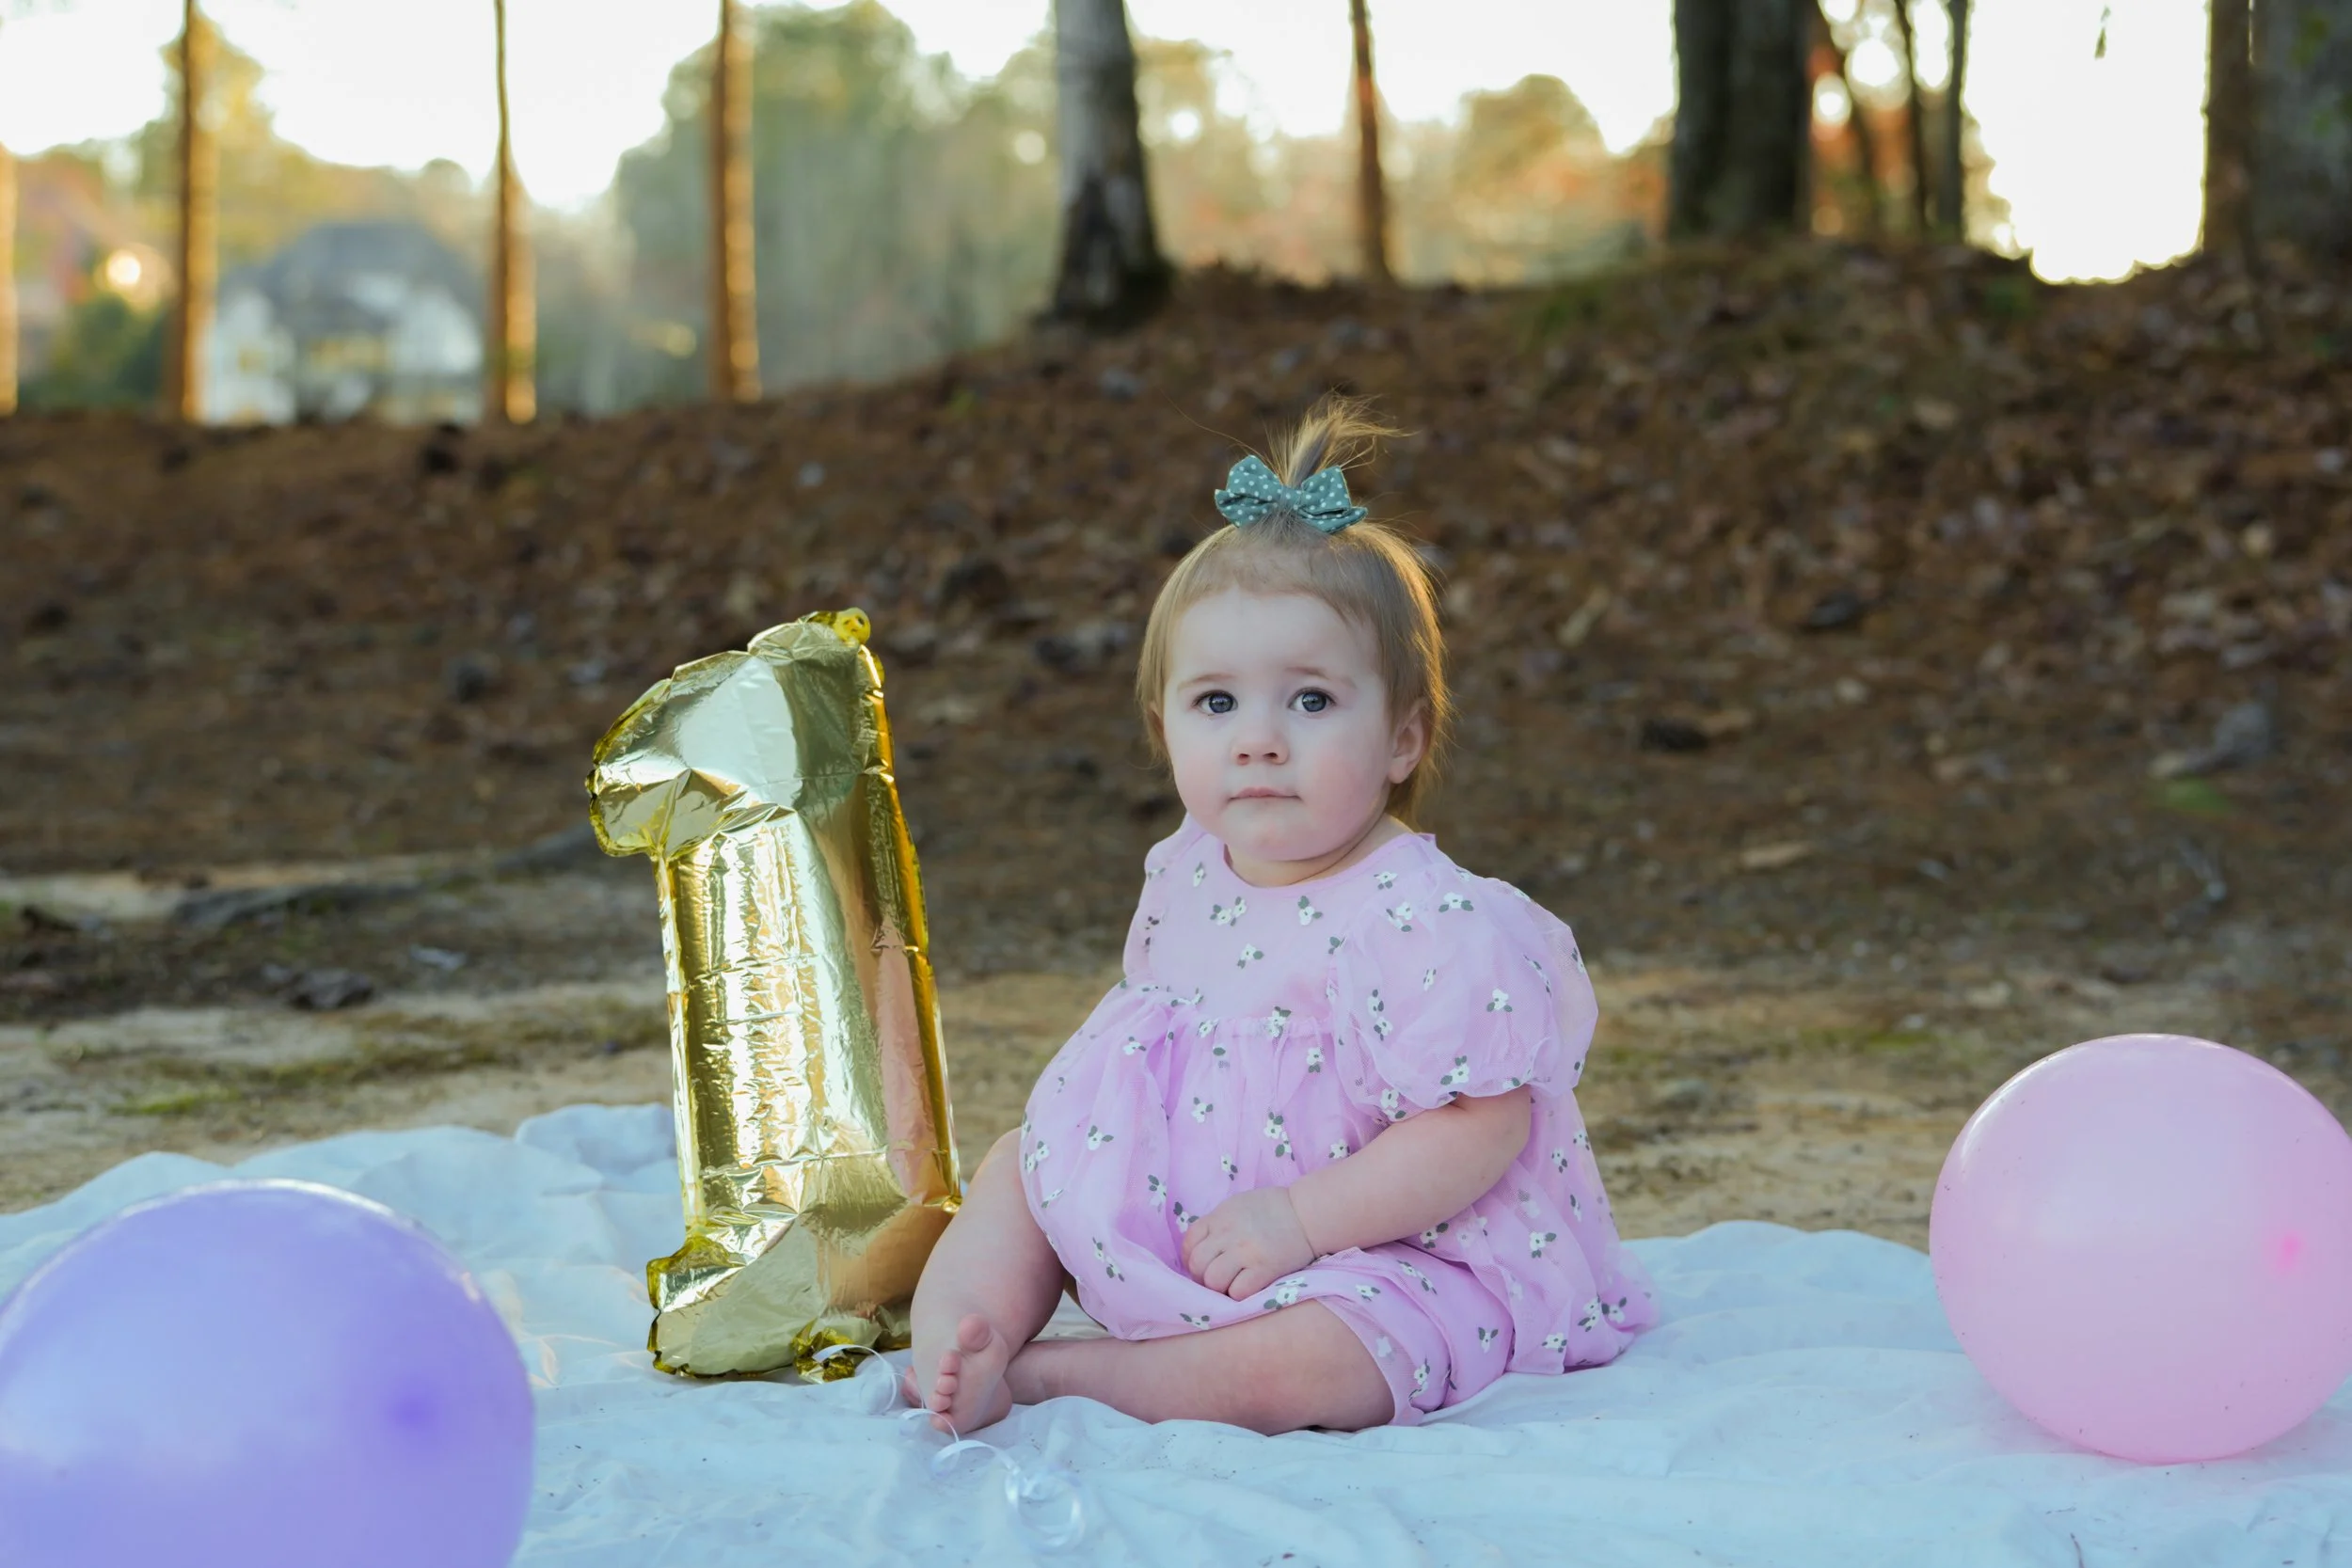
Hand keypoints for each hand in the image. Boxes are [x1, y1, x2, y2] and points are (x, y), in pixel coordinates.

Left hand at [1180, 1186, 1316, 1299]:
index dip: (1193, 1258)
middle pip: (1197, 1265)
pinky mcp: (1265, 1268)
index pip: (1189, 1243)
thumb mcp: (1237, 1206)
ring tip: (1233, 1283)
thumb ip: (1217, 1224)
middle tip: (1219, 1277)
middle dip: (1204, 1276)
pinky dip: (1240, 1293)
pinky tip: (1250, 1285)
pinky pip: (1238, 1292)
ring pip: (1213, 1281)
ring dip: (1221, 1287)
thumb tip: (1200, 1250)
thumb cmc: (1273, 1209)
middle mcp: (1229, 1233)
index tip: (1205, 1264)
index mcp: (1220, 1216)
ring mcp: (1246, 1251)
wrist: (1307, 1213)